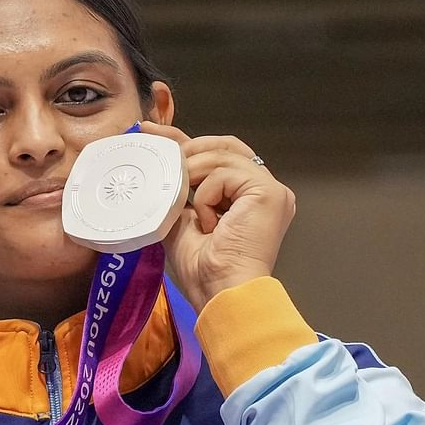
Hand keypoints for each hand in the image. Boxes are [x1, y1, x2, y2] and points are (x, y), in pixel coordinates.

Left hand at [138, 122, 296, 307]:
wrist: (221, 292)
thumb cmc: (202, 267)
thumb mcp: (180, 216)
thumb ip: (177, 188)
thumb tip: (160, 158)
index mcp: (247, 196)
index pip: (219, 154)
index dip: (187, 140)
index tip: (153, 131)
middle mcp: (263, 188)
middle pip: (224, 146)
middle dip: (188, 148)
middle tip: (160, 156)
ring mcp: (271, 189)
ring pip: (221, 155)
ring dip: (192, 176)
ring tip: (185, 204)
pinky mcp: (270, 192)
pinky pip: (225, 174)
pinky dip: (205, 196)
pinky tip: (208, 222)